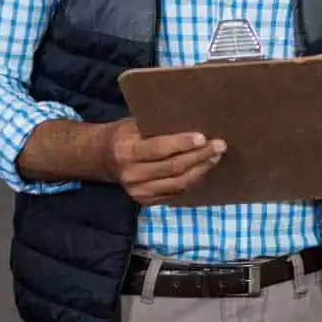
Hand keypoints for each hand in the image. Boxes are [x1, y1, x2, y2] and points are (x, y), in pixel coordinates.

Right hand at [101, 119, 226, 204]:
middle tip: (219, 145)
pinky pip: (176, 192)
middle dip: (200, 156)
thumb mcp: (134, 124)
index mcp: (127, 151)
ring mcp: (139, 192)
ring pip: (178, 183)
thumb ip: (156, 126)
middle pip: (173, 168)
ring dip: (201, 170)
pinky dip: (193, 180)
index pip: (159, 149)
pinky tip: (203, 168)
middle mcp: (132, 175)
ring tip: (216, 157)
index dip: (183, 143)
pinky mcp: (146, 201)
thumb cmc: (124, 134)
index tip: (203, 137)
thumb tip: (192, 119)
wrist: (102, 158)